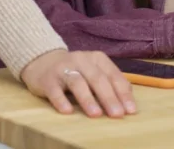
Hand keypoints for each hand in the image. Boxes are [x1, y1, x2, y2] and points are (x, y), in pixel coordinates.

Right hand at [20, 49, 137, 117]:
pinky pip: (55, 90)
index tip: (130, 110)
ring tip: (96, 114)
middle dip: (109, 97)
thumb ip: (110, 82)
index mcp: (97, 59)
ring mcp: (63, 69)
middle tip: (117, 114)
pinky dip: (61, 100)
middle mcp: (81, 60)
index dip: (122, 93)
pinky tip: (67, 111)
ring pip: (77, 83)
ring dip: (87, 99)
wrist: (43, 61)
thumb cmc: (76, 70)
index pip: (113, 76)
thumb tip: (128, 101)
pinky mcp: (47, 79)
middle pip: (97, 79)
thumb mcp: (94, 71)